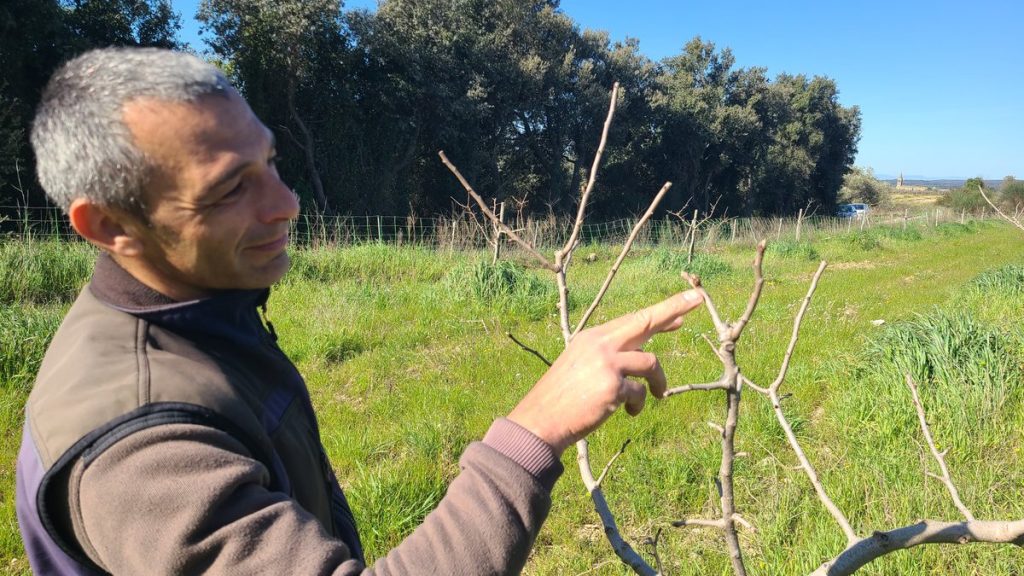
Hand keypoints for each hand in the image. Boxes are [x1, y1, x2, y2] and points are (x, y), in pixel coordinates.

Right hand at [507, 290, 703, 455]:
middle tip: (698, 298)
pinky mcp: (613, 387)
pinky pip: (641, 392)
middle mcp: (601, 344)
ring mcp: (607, 364)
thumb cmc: (563, 397)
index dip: (662, 313)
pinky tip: (627, 413)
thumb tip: (647, 353)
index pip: (633, 320)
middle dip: (674, 308)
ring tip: (656, 395)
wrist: (541, 420)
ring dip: (658, 382)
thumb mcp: (582, 365)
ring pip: (651, 362)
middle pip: (645, 320)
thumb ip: (611, 356)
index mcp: (593, 337)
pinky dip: (639, 404)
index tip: (685, 306)